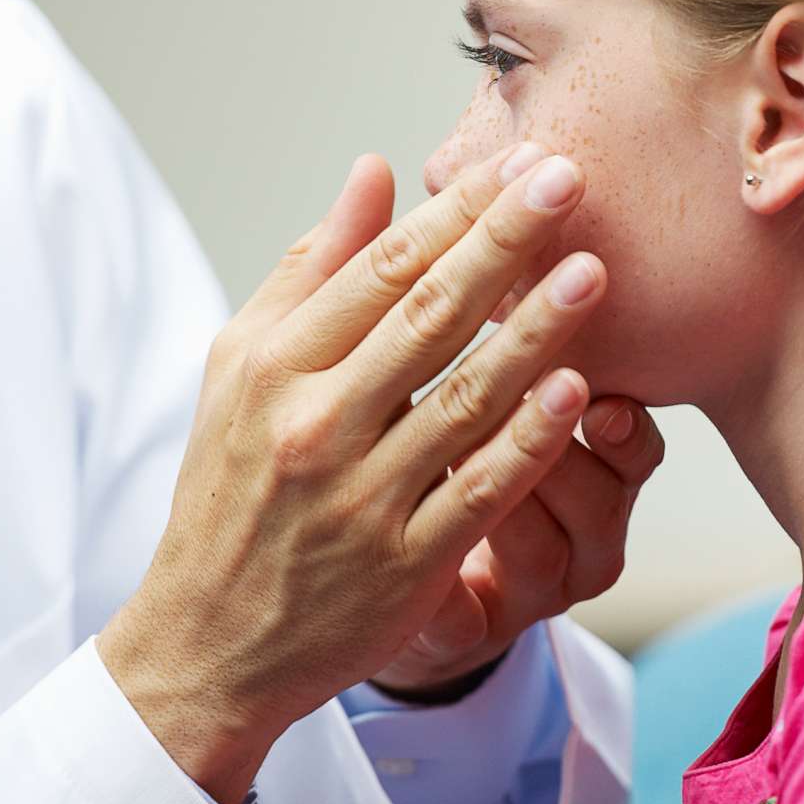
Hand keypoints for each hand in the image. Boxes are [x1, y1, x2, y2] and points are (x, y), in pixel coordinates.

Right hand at [100, 144, 608, 803]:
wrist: (209, 640)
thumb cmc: (233, 486)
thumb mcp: (241, 367)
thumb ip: (311, 267)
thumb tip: (374, 170)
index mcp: (273, 366)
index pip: (379, 270)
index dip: (456, 212)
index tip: (518, 163)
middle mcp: (315, 425)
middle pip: (428, 317)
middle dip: (505, 242)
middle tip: (569, 181)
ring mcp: (362, 498)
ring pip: (466, 398)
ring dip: (535, 330)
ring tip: (594, 273)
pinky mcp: (405, 566)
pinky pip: (481, 491)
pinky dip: (529, 440)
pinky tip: (578, 391)